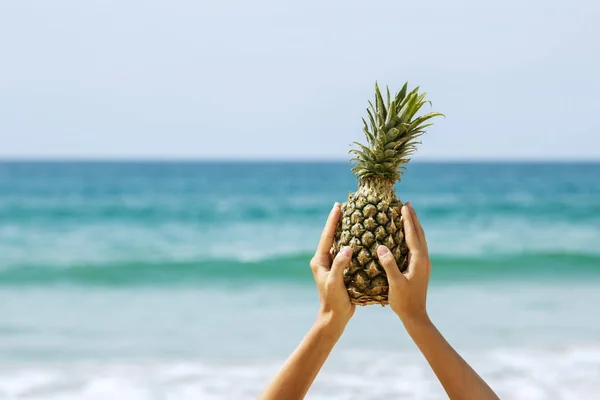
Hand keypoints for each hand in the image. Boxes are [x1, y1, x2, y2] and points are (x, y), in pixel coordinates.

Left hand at [310, 203, 354, 329]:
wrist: (335, 318)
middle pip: (332, 236)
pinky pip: (346, 253)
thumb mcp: (335, 282)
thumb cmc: (334, 301)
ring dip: (347, 231)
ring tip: (356, 218)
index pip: (327, 236)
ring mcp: (332, 265)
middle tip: (346, 206)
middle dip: (339, 222)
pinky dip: (354, 244)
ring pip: (339, 244)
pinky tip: (364, 239)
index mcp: (320, 260)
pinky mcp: (340, 271)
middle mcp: (324, 260)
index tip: (338, 205)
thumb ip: (340, 265)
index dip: (333, 220)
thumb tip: (347, 248)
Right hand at [377, 202, 430, 322]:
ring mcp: (423, 264)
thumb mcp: (395, 283)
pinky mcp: (420, 268)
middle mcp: (423, 259)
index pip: (412, 235)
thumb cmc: (403, 301)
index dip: (408, 220)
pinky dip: (413, 236)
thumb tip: (382, 247)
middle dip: (413, 219)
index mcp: (418, 260)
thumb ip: (389, 265)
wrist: (415, 316)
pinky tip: (407, 237)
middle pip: (419, 234)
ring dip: (414, 226)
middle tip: (407, 205)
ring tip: (408, 215)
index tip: (404, 207)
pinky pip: (418, 246)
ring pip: (420, 239)